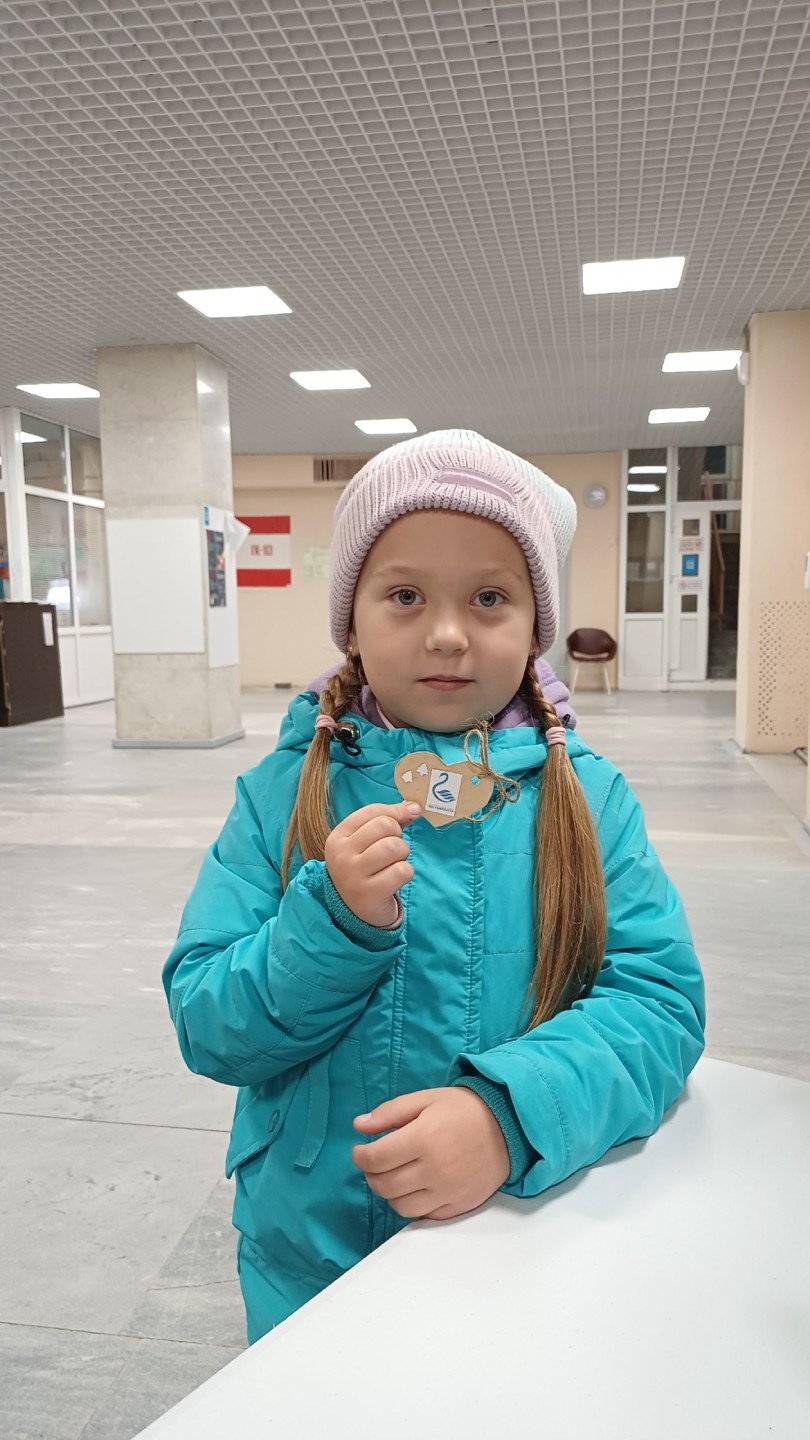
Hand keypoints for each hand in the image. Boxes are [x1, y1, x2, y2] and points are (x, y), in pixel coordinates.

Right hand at [324, 800, 420, 928]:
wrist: (354, 911)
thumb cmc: (364, 869)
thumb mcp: (365, 842)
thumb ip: (388, 820)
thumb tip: (414, 807)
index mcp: (338, 837)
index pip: (372, 812)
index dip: (394, 814)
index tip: (402, 823)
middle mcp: (342, 855)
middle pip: (385, 826)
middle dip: (397, 837)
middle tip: (392, 852)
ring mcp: (353, 875)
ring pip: (395, 847)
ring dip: (402, 855)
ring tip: (393, 865)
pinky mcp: (370, 893)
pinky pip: (402, 871)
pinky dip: (405, 874)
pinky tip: (394, 880)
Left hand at [352, 1087, 509, 1219]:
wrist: (508, 1126)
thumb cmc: (465, 1109)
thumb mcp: (426, 1099)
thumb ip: (390, 1112)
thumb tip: (359, 1125)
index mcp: (423, 1138)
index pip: (375, 1159)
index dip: (360, 1156)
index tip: (360, 1151)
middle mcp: (434, 1169)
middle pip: (384, 1186)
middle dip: (371, 1174)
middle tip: (375, 1163)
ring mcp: (447, 1191)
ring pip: (400, 1206)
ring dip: (389, 1193)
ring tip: (394, 1175)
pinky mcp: (459, 1205)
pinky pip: (424, 1216)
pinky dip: (413, 1205)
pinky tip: (416, 1187)